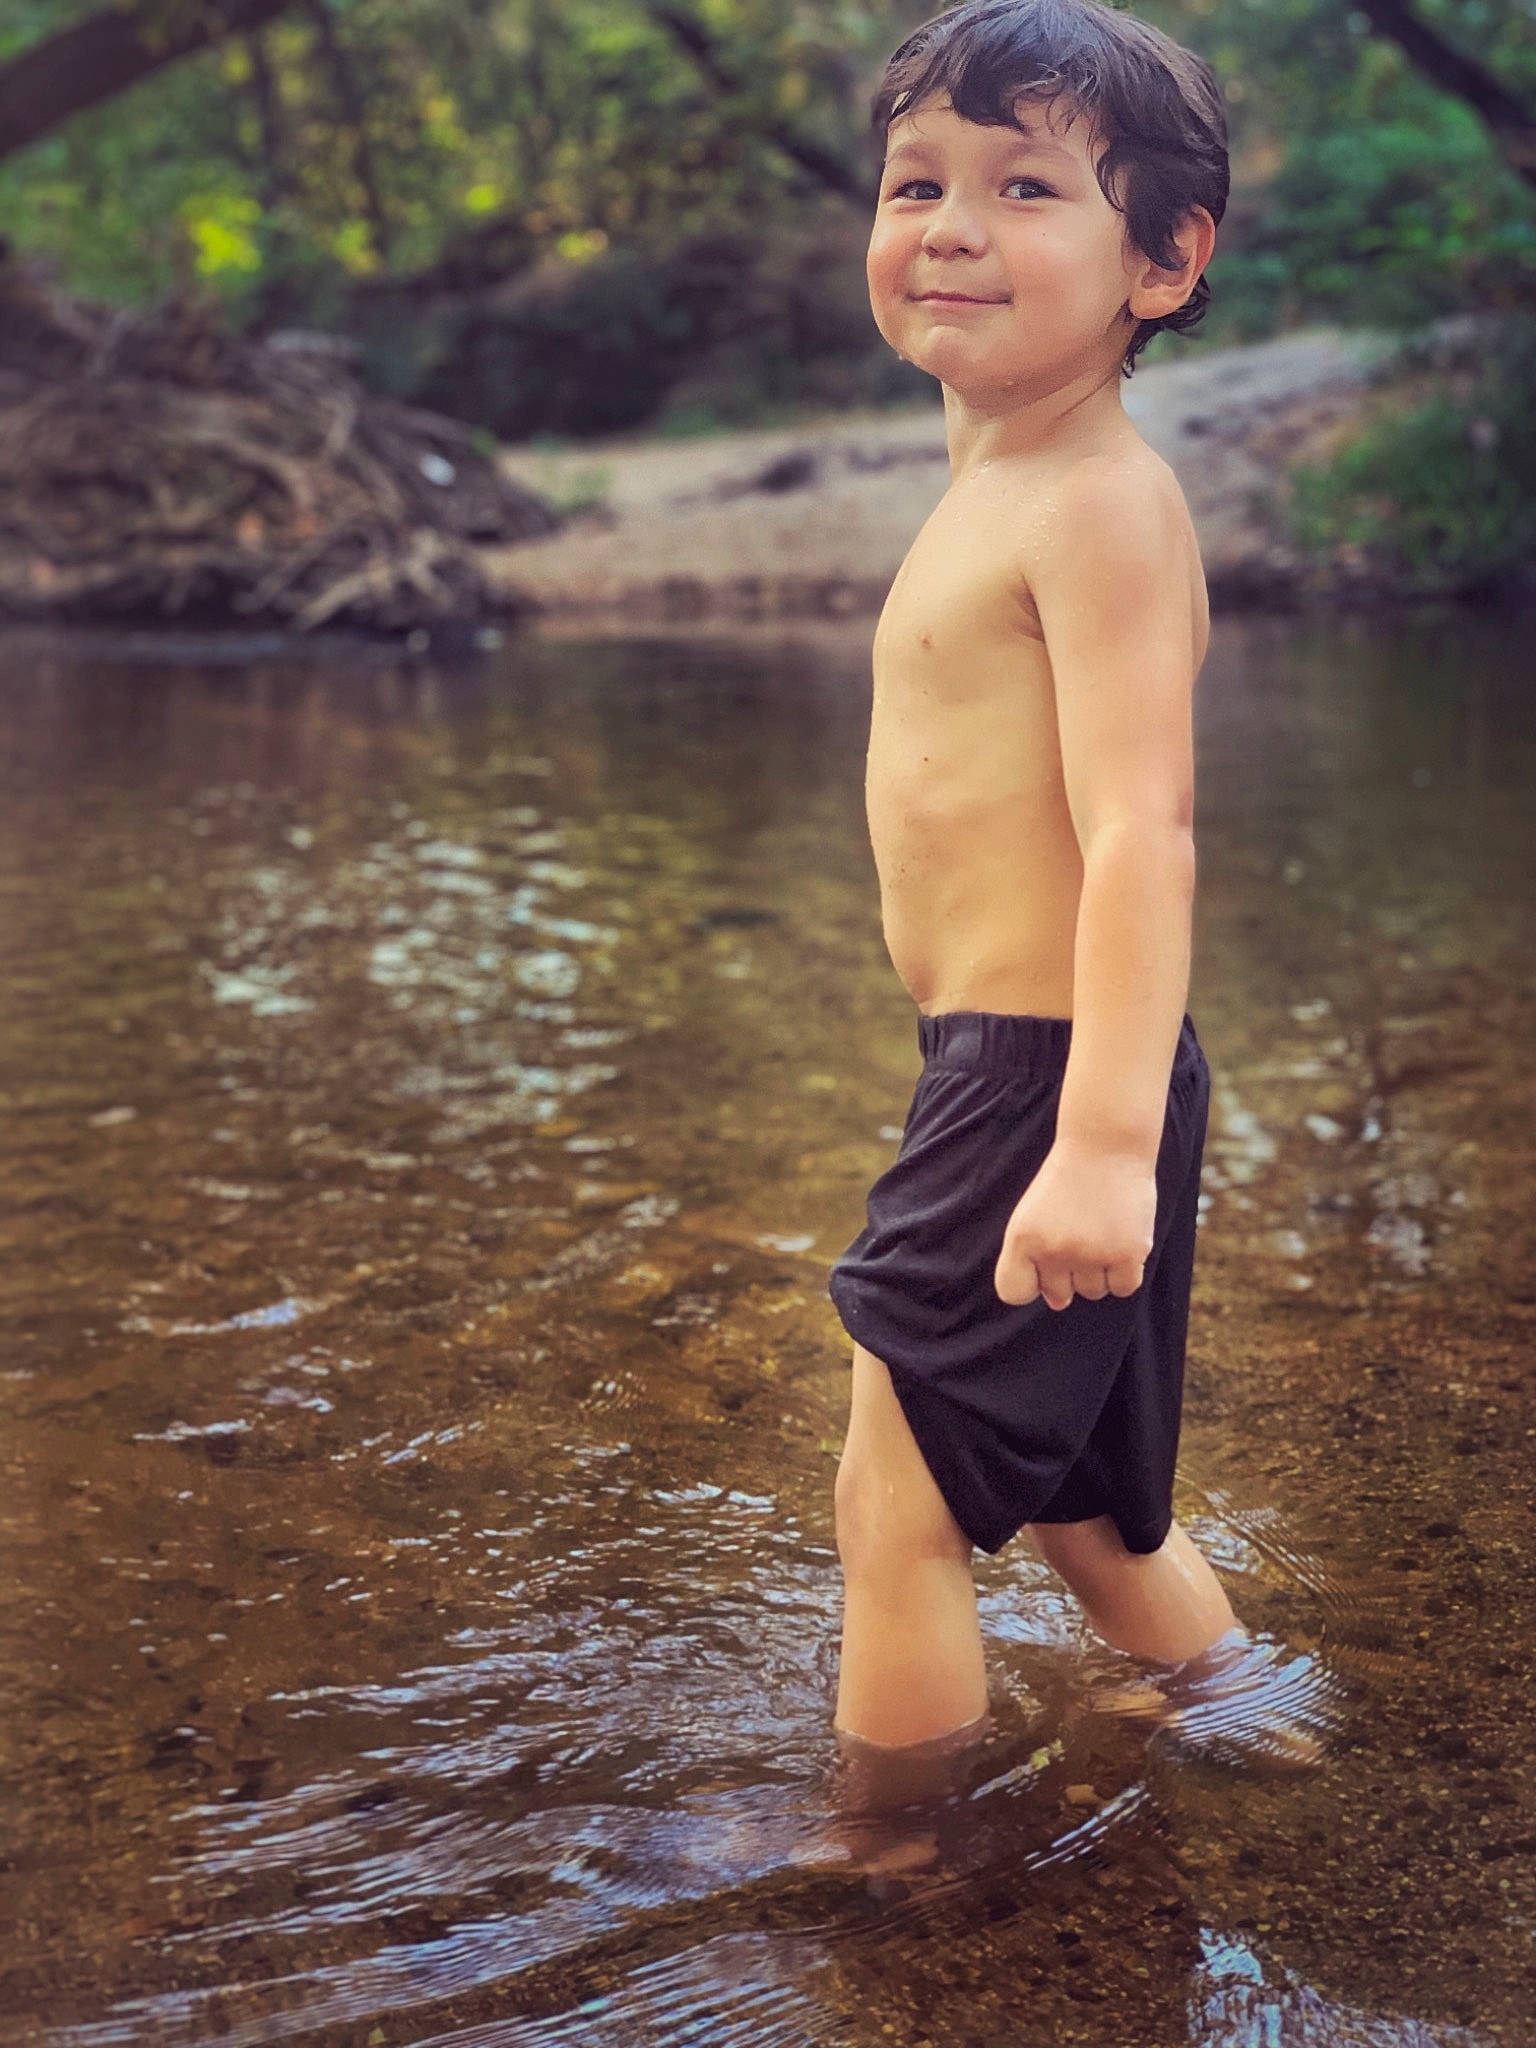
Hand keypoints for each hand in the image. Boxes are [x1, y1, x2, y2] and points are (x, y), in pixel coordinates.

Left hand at [993, 1140, 1156, 1309]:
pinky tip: (1122, 1240)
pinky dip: (1125, 1272)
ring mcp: (1091, 1254)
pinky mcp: (1127, 1254)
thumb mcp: (1034, 1213)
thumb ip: (1034, 1260)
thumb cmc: (1068, 1181)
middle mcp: (1053, 1250)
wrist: (1106, 1145)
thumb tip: (1057, 1304)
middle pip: (1058, 1294)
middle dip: (1068, 1272)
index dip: (1030, 1281)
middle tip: (1079, 1231)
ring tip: (1101, 1230)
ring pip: (1093, 1292)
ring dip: (1099, 1270)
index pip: (1013, 1292)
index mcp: (1022, 1238)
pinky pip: (1123, 1288)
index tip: (1043, 1260)